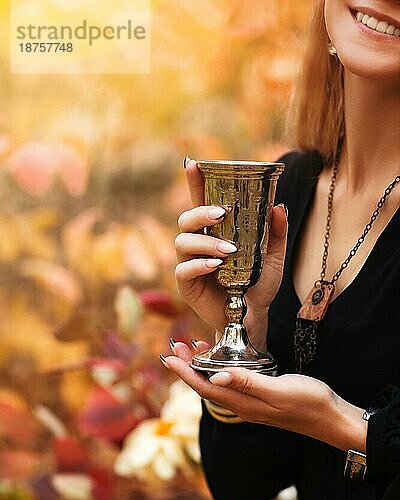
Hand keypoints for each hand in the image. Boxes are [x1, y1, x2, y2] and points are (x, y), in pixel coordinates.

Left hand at [162, 341, 366, 452]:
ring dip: (202, 367)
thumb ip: (248, 383)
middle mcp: (243, 405)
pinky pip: (231, 384)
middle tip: (177, 346)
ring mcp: (251, 403)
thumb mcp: (279, 390)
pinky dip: (219, 369)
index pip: (205, 388)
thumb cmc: (309, 402)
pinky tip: (222, 360)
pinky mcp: (260, 398)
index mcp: (243, 404)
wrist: (332, 418)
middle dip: (188, 367)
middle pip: (206, 386)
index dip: (185, 373)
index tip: (169, 357)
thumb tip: (216, 377)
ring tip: (193, 347)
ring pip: (218, 385)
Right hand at [175, 159, 287, 344]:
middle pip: (186, 218)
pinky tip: (216, 265)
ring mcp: (189, 263)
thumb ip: (276, 234)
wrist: (252, 317)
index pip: (201, 202)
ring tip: (228, 251)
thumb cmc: (257, 286)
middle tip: (221, 214)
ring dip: (206, 242)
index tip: (194, 163)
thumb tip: (278, 206)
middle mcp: (198, 244)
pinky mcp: (186, 284)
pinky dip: (199, 264)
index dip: (195, 183)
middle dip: (200, 212)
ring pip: (183, 241)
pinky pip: (183, 269)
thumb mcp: (273, 259)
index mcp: (215, 233)